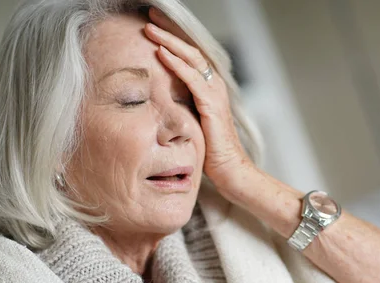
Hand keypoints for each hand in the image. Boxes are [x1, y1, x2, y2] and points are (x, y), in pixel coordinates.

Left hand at [144, 8, 255, 192]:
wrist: (230, 169)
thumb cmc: (211, 150)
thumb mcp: (192, 122)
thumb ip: (181, 106)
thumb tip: (159, 98)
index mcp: (209, 88)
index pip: (189, 56)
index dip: (172, 39)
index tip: (153, 27)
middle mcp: (214, 86)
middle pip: (190, 49)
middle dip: (169, 32)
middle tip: (149, 17)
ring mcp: (214, 94)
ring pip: (191, 58)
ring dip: (169, 41)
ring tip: (150, 29)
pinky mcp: (211, 105)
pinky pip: (191, 79)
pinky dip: (176, 64)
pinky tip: (161, 52)